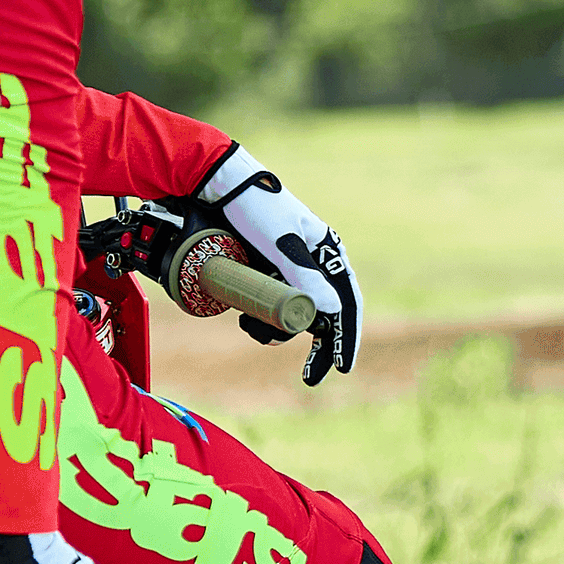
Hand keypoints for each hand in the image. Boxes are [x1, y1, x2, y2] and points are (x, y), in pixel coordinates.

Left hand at [196, 143, 361, 384]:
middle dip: (315, 346)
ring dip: (278, 330)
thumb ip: (304, 276)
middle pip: (321, 315)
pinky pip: (270, 304)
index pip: (347, 303)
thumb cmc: (255, 208)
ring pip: (292, 313)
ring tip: (253, 330)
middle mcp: (310, 263)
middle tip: (310, 378)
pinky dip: (261, 318)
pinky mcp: (263, 271)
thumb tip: (333, 313)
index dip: (346, 337)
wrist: (217, 185)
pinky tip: (246, 320)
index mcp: (326, 253)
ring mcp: (285, 269)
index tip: (342, 367)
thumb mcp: (281, 244)